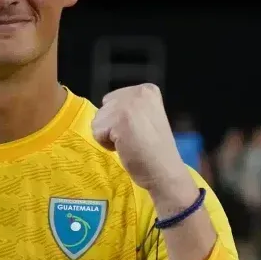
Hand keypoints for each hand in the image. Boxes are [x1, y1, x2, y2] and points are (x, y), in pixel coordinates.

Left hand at [91, 84, 194, 203]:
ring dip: (108, 135)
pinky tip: (124, 147)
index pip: (113, 99)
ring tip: (129, 143)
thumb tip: (104, 109)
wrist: (163, 170)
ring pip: (98, 120)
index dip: (119, 118)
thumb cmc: (155, 149)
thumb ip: (129, 108)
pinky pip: (97, 132)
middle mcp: (137, 92)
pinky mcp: (117, 121)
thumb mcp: (146, 116)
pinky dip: (106, 144)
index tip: (139, 129)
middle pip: (104, 107)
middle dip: (112, 125)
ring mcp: (127, 105)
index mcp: (147, 90)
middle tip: (133, 138)